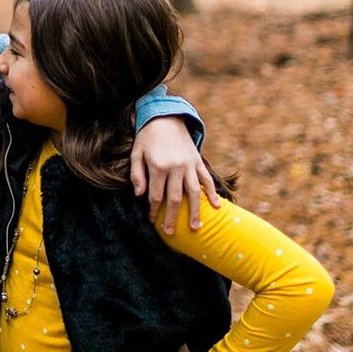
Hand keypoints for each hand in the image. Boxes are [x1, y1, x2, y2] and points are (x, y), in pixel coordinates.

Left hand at [129, 116, 220, 234]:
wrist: (166, 118)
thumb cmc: (147, 138)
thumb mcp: (136, 153)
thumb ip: (137, 174)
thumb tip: (139, 195)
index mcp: (158, 166)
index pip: (156, 195)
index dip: (153, 210)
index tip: (151, 221)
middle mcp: (176, 168)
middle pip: (174, 198)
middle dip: (172, 217)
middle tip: (170, 232)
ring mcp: (189, 165)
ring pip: (194, 193)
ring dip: (195, 211)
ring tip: (195, 227)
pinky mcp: (198, 162)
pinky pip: (206, 180)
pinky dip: (212, 193)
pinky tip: (216, 206)